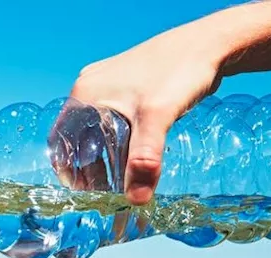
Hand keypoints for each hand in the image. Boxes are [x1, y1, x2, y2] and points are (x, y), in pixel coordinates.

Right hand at [65, 23, 227, 204]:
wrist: (209, 44)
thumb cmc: (179, 71)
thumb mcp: (158, 118)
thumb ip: (144, 160)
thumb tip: (136, 200)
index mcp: (85, 94)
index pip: (61, 140)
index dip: (67, 170)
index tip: (83, 193)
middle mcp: (91, 87)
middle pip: (78, 137)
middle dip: (89, 167)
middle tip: (106, 191)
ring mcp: (109, 85)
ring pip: (97, 130)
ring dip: (105, 155)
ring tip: (122, 178)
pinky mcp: (127, 86)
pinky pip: (113, 120)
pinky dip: (119, 141)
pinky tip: (136, 154)